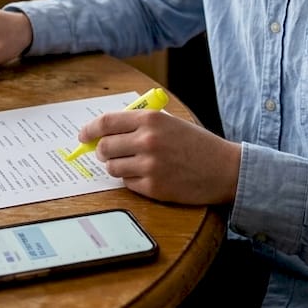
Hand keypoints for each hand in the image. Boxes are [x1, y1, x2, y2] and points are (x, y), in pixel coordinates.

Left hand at [82, 108, 240, 205]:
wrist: (224, 169)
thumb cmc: (197, 144)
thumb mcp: (170, 123)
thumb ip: (139, 125)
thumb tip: (105, 132)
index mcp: (150, 120)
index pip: (106, 122)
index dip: (90, 129)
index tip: (83, 135)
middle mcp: (147, 141)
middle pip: (104, 147)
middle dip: (102, 151)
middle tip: (108, 153)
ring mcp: (149, 166)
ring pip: (112, 167)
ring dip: (117, 167)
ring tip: (134, 164)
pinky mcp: (153, 188)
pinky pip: (127, 184)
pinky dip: (132, 180)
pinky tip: (149, 176)